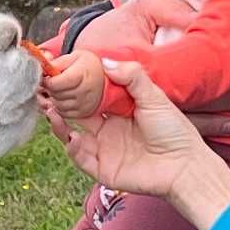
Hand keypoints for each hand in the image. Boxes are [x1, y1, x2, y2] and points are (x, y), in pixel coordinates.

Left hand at [36, 48, 109, 126]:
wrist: (104, 77)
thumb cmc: (87, 65)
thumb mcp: (73, 57)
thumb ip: (56, 62)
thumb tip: (41, 65)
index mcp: (81, 75)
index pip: (55, 83)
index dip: (47, 80)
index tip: (46, 77)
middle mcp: (84, 91)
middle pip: (56, 94)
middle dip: (50, 88)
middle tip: (52, 82)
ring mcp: (84, 104)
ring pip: (57, 105)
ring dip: (54, 97)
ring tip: (58, 89)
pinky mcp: (83, 112)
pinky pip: (63, 113)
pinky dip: (59, 106)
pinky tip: (63, 97)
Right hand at [55, 61, 229, 215]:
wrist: (184, 166)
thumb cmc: (174, 131)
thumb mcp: (154, 97)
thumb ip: (132, 76)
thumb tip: (105, 61)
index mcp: (118, 110)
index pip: (90, 96)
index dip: (74, 87)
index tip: (59, 75)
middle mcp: (107, 129)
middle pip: (75, 114)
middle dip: (58, 103)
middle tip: (45, 91)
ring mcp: (103, 149)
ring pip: (71, 135)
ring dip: (59, 124)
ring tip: (51, 110)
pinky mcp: (102, 169)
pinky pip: (80, 158)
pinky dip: (72, 148)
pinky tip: (71, 136)